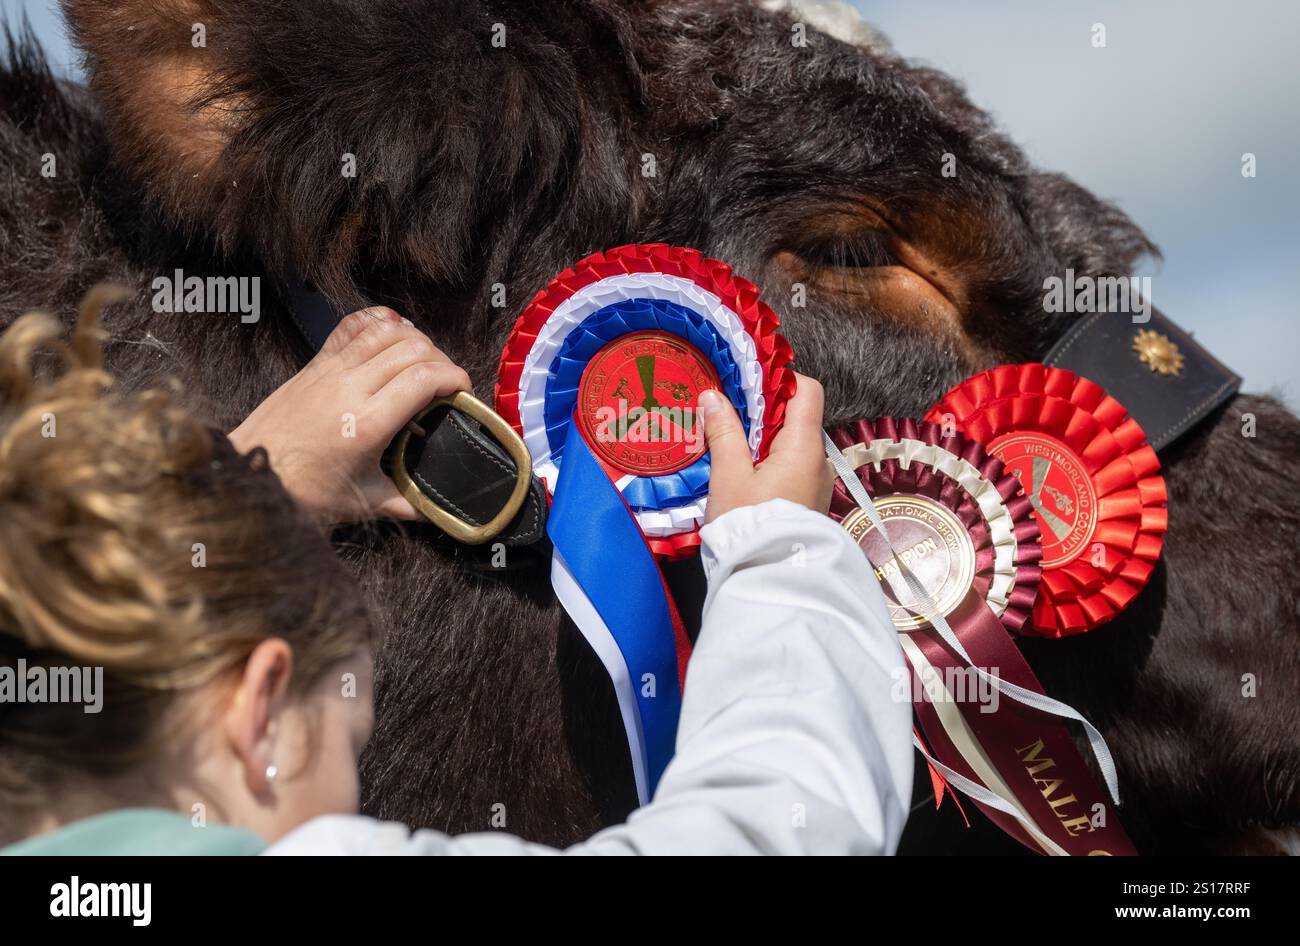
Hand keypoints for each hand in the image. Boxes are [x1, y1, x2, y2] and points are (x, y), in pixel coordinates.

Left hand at [229, 307, 471, 526]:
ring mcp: (330, 371)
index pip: (423, 379)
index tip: (463, 389)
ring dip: (414, 338)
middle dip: (441, 359)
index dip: (454, 376)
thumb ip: (407, 502)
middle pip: (411, 349)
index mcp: (366, 424)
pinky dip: (378, 321)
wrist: (251, 473)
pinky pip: (352, 326)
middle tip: (447, 381)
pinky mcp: (315, 363)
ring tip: (425, 359)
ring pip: (385, 331)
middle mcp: (349, 389)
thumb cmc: (304, 491)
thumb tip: (439, 509)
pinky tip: (392, 330)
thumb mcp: (363, 502)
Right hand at [699, 373, 832, 522]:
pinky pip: (791, 468)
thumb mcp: (728, 475)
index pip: (807, 390)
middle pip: (796, 417)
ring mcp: (816, 483)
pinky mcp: (807, 502)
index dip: (779, 382)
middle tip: (726, 417)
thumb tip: (713, 396)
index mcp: (804, 446)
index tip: (746, 389)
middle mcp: (818, 461)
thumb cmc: (748, 524)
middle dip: (762, 413)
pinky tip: (742, 474)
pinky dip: (769, 462)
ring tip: (729, 446)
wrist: (768, 578)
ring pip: (791, 445)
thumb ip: (723, 432)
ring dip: (763, 440)